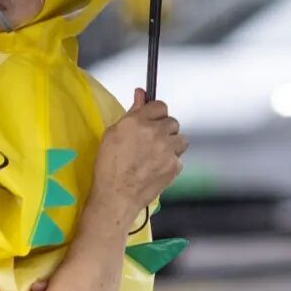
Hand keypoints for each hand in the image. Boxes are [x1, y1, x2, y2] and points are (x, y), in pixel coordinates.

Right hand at [92, 88, 187, 220]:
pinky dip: (171, 163)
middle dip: (164, 131)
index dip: (156, 114)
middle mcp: (154, 132)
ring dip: (172, 145)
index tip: (153, 122)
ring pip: (181, 139)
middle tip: (152, 144)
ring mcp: (167, 149)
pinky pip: (179, 158)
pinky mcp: (174, 165)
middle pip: (172, 122)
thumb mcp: (112, 135)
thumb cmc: (109, 168)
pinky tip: (157, 169)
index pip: (160, 106)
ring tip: (157, 157)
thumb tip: (140, 93)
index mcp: (137, 121)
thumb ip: (131, 112)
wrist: (116, 196)